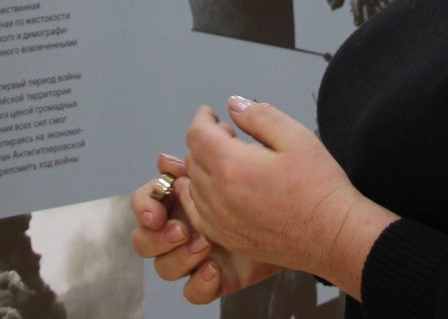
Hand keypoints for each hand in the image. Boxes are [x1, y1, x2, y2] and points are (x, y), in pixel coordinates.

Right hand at [129, 153, 278, 302]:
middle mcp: (184, 227)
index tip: (156, 212)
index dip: (144, 206)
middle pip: (144, 240)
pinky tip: (214, 269)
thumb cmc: (269, 182)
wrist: (304, 211)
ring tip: (204, 245)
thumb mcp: (238, 159)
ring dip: (177, 258)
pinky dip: (199, 284)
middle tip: (180, 231)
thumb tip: (165, 160)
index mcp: (182, 196)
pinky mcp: (218, 277)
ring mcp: (198, 255)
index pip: (146, 201)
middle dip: (154, 238)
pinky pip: (194, 292)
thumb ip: (201, 155)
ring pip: (164, 268)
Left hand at [176, 96, 395, 298]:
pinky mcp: (227, 240)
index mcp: (232, 166)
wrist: (334, 236)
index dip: (202, 118)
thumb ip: (260, 116)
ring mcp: (220, 222)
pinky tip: (217, 192)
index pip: (197, 135)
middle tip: (230, 136)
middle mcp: (218, 196)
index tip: (211, 113)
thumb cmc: (319, 186)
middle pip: (192, 159)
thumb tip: (232, 105)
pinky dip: (198, 198)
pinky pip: (197, 215)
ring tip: (229, 163)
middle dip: (205, 141)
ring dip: (202, 168)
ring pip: (192, 186)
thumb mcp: (296, 137)